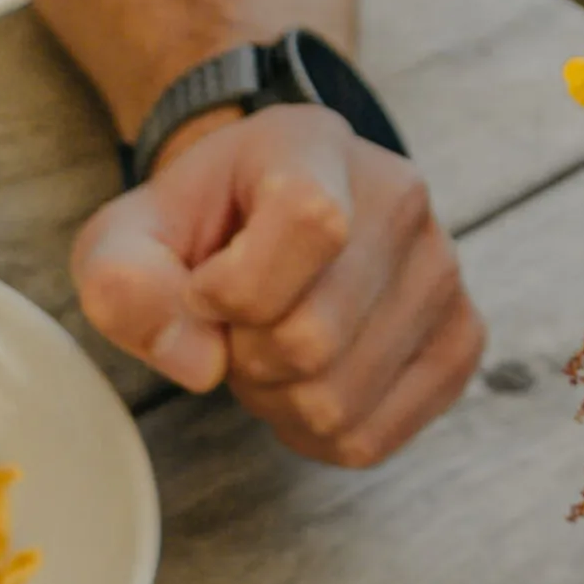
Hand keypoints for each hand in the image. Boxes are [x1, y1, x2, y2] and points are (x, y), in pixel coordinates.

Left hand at [73, 102, 482, 467]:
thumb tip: (197, 361)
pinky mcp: (460, 340)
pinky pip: (373, 439)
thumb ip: (123, 283)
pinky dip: (320, 436)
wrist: (272, 212)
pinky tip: (307, 386)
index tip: (205, 288)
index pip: (310, 224)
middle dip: (247, 359)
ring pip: (339, 404)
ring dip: (281, 402)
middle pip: (313, 341)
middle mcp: (399, 198)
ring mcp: (441, 272)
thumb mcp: (129, 236)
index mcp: (316, 144)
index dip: (236, 289)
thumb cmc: (205, 228)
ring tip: (274, 350)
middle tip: (237, 328)